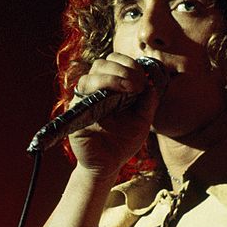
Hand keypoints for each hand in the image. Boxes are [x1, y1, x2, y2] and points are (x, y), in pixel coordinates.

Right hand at [68, 53, 160, 180]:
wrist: (109, 164)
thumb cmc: (124, 141)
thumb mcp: (143, 120)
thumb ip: (148, 102)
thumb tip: (151, 83)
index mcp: (110, 87)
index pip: (114, 62)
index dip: (129, 64)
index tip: (143, 80)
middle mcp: (95, 91)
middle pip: (100, 64)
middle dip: (122, 69)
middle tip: (137, 84)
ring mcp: (83, 102)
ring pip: (88, 78)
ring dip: (110, 78)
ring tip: (128, 88)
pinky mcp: (76, 116)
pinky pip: (80, 99)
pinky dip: (96, 95)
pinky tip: (113, 102)